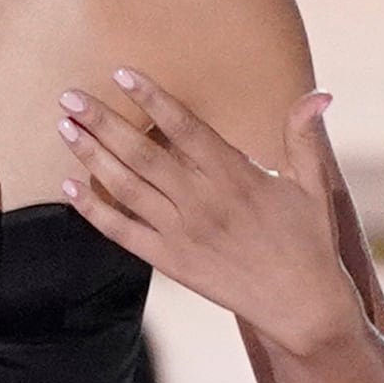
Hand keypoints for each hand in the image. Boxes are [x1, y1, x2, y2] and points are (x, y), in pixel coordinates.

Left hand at [59, 70, 361, 356]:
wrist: (302, 309)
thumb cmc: (309, 242)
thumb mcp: (313, 186)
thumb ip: (304, 137)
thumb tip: (319, 93)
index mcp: (235, 175)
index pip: (185, 127)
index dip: (152, 98)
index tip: (121, 73)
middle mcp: (202, 200)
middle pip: (142, 152)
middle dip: (103, 121)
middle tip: (69, 96)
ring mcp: (182, 233)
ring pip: (126, 187)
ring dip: (92, 155)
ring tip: (64, 128)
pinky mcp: (170, 262)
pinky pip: (122, 232)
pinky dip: (93, 211)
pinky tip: (68, 188)